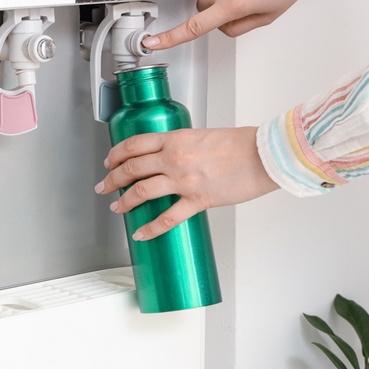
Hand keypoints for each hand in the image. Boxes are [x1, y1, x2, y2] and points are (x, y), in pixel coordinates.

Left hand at [95, 127, 278, 240]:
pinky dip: (150, 228)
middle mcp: (174, 158)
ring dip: (125, 201)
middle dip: (113, 179)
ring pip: (142, 191)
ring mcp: (184, 180)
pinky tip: (141, 233)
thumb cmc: (242, 144)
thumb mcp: (204, 136)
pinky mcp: (198, 200)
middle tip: (104, 186)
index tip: (109, 162)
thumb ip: (184, 145)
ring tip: (117, 207)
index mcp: (175, 139)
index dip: (116, 154)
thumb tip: (172, 155)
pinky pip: (167, 218)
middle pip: (132, 168)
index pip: (135, 145)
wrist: (264, 155)